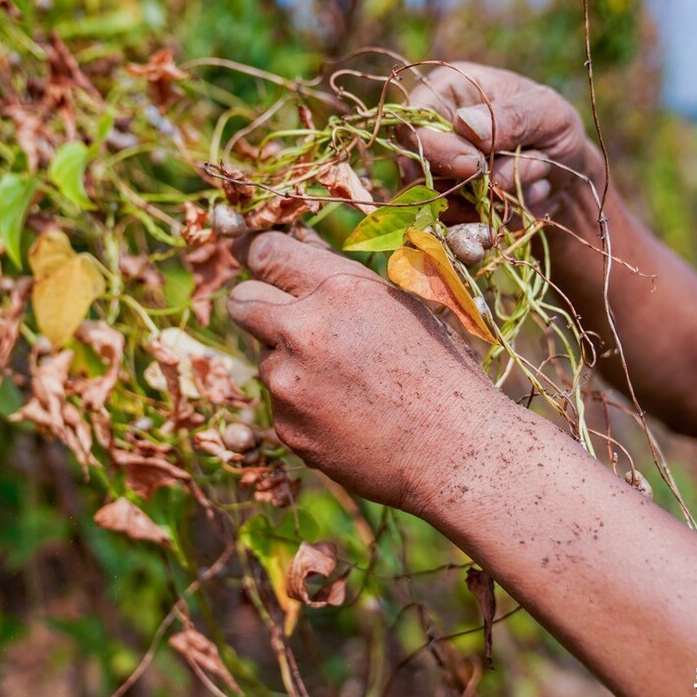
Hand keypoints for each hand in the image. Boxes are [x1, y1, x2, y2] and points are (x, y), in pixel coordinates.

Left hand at [226, 230, 506, 514]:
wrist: (455, 450)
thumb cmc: (441, 371)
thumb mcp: (400, 306)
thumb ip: (342, 281)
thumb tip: (299, 245)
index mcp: (340, 288)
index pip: (265, 252)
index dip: (254, 252)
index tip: (250, 256)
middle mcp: (304, 329)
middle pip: (241, 300)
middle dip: (256, 305)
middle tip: (282, 319)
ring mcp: (289, 381)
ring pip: (265, 357)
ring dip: (290, 363)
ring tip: (347, 385)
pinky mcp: (286, 425)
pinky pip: (280, 404)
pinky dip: (303, 407)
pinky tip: (347, 417)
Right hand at [402, 62, 603, 216]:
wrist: (567, 175)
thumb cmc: (553, 129)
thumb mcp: (546, 112)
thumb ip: (510, 117)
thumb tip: (465, 124)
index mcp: (446, 92)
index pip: (411, 124)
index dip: (434, 149)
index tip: (473, 164)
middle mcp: (432, 133)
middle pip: (417, 168)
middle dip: (469, 181)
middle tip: (507, 179)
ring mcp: (436, 173)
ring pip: (439, 200)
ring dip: (490, 198)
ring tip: (530, 176)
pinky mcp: (447, 206)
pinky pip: (455, 224)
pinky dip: (491, 218)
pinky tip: (520, 199)